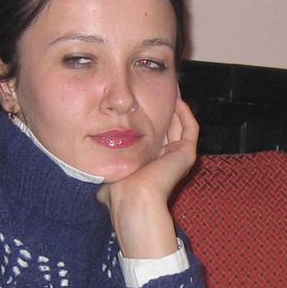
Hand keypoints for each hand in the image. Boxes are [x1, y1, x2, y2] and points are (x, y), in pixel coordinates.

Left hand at [97, 99, 199, 258]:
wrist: (133, 199)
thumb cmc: (119, 191)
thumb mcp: (112, 174)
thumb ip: (109, 170)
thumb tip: (96, 174)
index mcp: (152, 163)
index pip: (154, 135)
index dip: (150, 117)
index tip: (141, 102)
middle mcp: (167, 159)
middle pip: (169, 127)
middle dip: (164, 107)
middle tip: (160, 88)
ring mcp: (179, 156)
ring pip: (181, 124)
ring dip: (176, 106)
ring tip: (170, 88)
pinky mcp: (186, 153)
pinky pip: (190, 128)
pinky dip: (185, 113)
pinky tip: (177, 99)